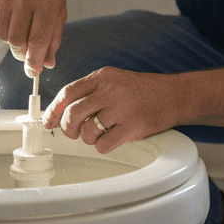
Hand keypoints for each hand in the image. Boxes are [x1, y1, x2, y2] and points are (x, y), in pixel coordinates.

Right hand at [0, 0, 65, 76]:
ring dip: (12, 40)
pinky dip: (2, 28)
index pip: (39, 39)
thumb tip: (46, 64)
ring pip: (4, 35)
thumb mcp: (59, 9)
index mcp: (48, 0)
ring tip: (21, 28)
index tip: (33, 72)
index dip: (35, 60)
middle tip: (25, 53)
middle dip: (22, 53)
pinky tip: (11, 16)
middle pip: (18, 40)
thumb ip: (54, 38)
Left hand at [45, 68, 184, 152]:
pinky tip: (111, 139)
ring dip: (88, 139)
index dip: (54, 110)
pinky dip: (102, 147)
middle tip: (73, 133)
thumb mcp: (114, 80)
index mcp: (103, 77)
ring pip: (87, 132)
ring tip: (99, 134)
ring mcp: (121, 109)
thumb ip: (90, 92)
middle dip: (68, 128)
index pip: (68, 93)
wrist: (174, 94)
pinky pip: (104, 144)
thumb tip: (61, 112)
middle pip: (73, 114)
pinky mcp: (132, 127)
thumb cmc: (143, 90)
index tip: (49, 121)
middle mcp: (110, 90)